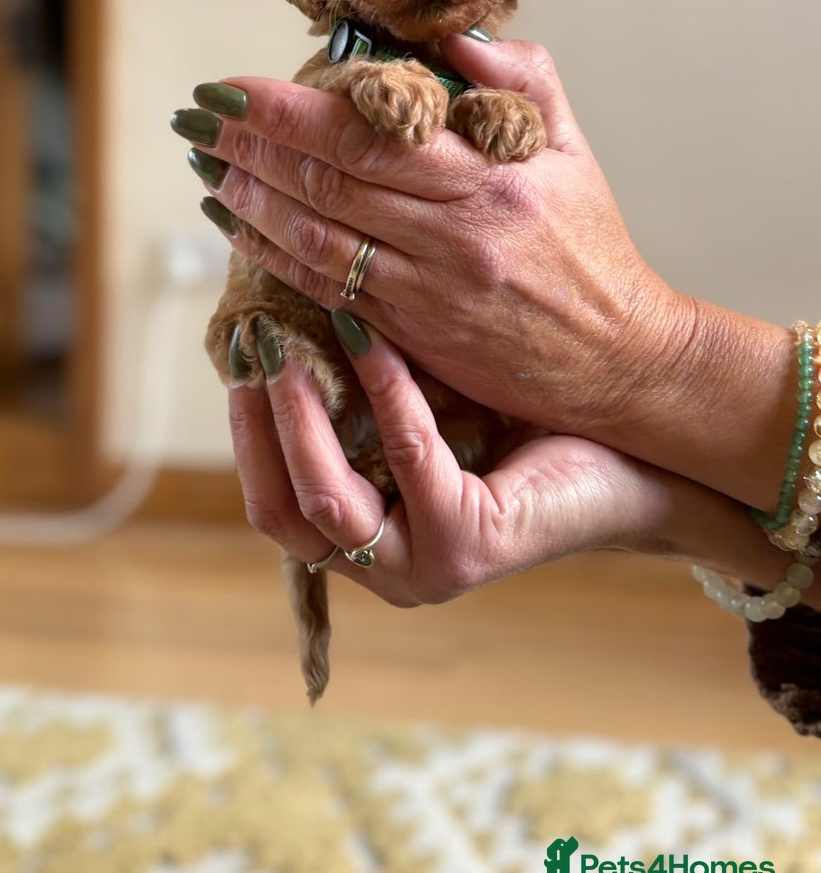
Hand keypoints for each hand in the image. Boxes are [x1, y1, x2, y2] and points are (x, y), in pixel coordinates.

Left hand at [178, 38, 791, 511]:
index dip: (286, 108)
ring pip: (315, 236)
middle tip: (195, 119)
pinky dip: (272, 257)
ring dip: (248, 200)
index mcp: (489, 176)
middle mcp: (452, 232)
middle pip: (326, 178)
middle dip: (247, 144)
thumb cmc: (590, 247)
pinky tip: (238, 229)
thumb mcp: (571, 150)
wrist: (619, 359)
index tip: (232, 87)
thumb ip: (520, 82)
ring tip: (205, 168)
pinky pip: (326, 289)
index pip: (367, 129)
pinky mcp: (413, 335)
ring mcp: (427, 288)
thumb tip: (453, 38)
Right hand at [230, 317, 813, 606]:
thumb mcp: (420, 404)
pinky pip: (406, 456)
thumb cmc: (522, 422)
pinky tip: (373, 335)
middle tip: (252, 343)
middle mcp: (384, 570)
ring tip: (291, 341)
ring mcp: (423, 569)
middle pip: (281, 514)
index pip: (271, 502)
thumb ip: (355, 385)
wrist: (636, 457)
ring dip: (301, 415)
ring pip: (327, 501)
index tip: (235, 352)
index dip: (245, 430)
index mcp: (366, 542)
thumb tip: (282, 302)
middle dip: (257, 425)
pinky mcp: (466, 547)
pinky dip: (384, 390)